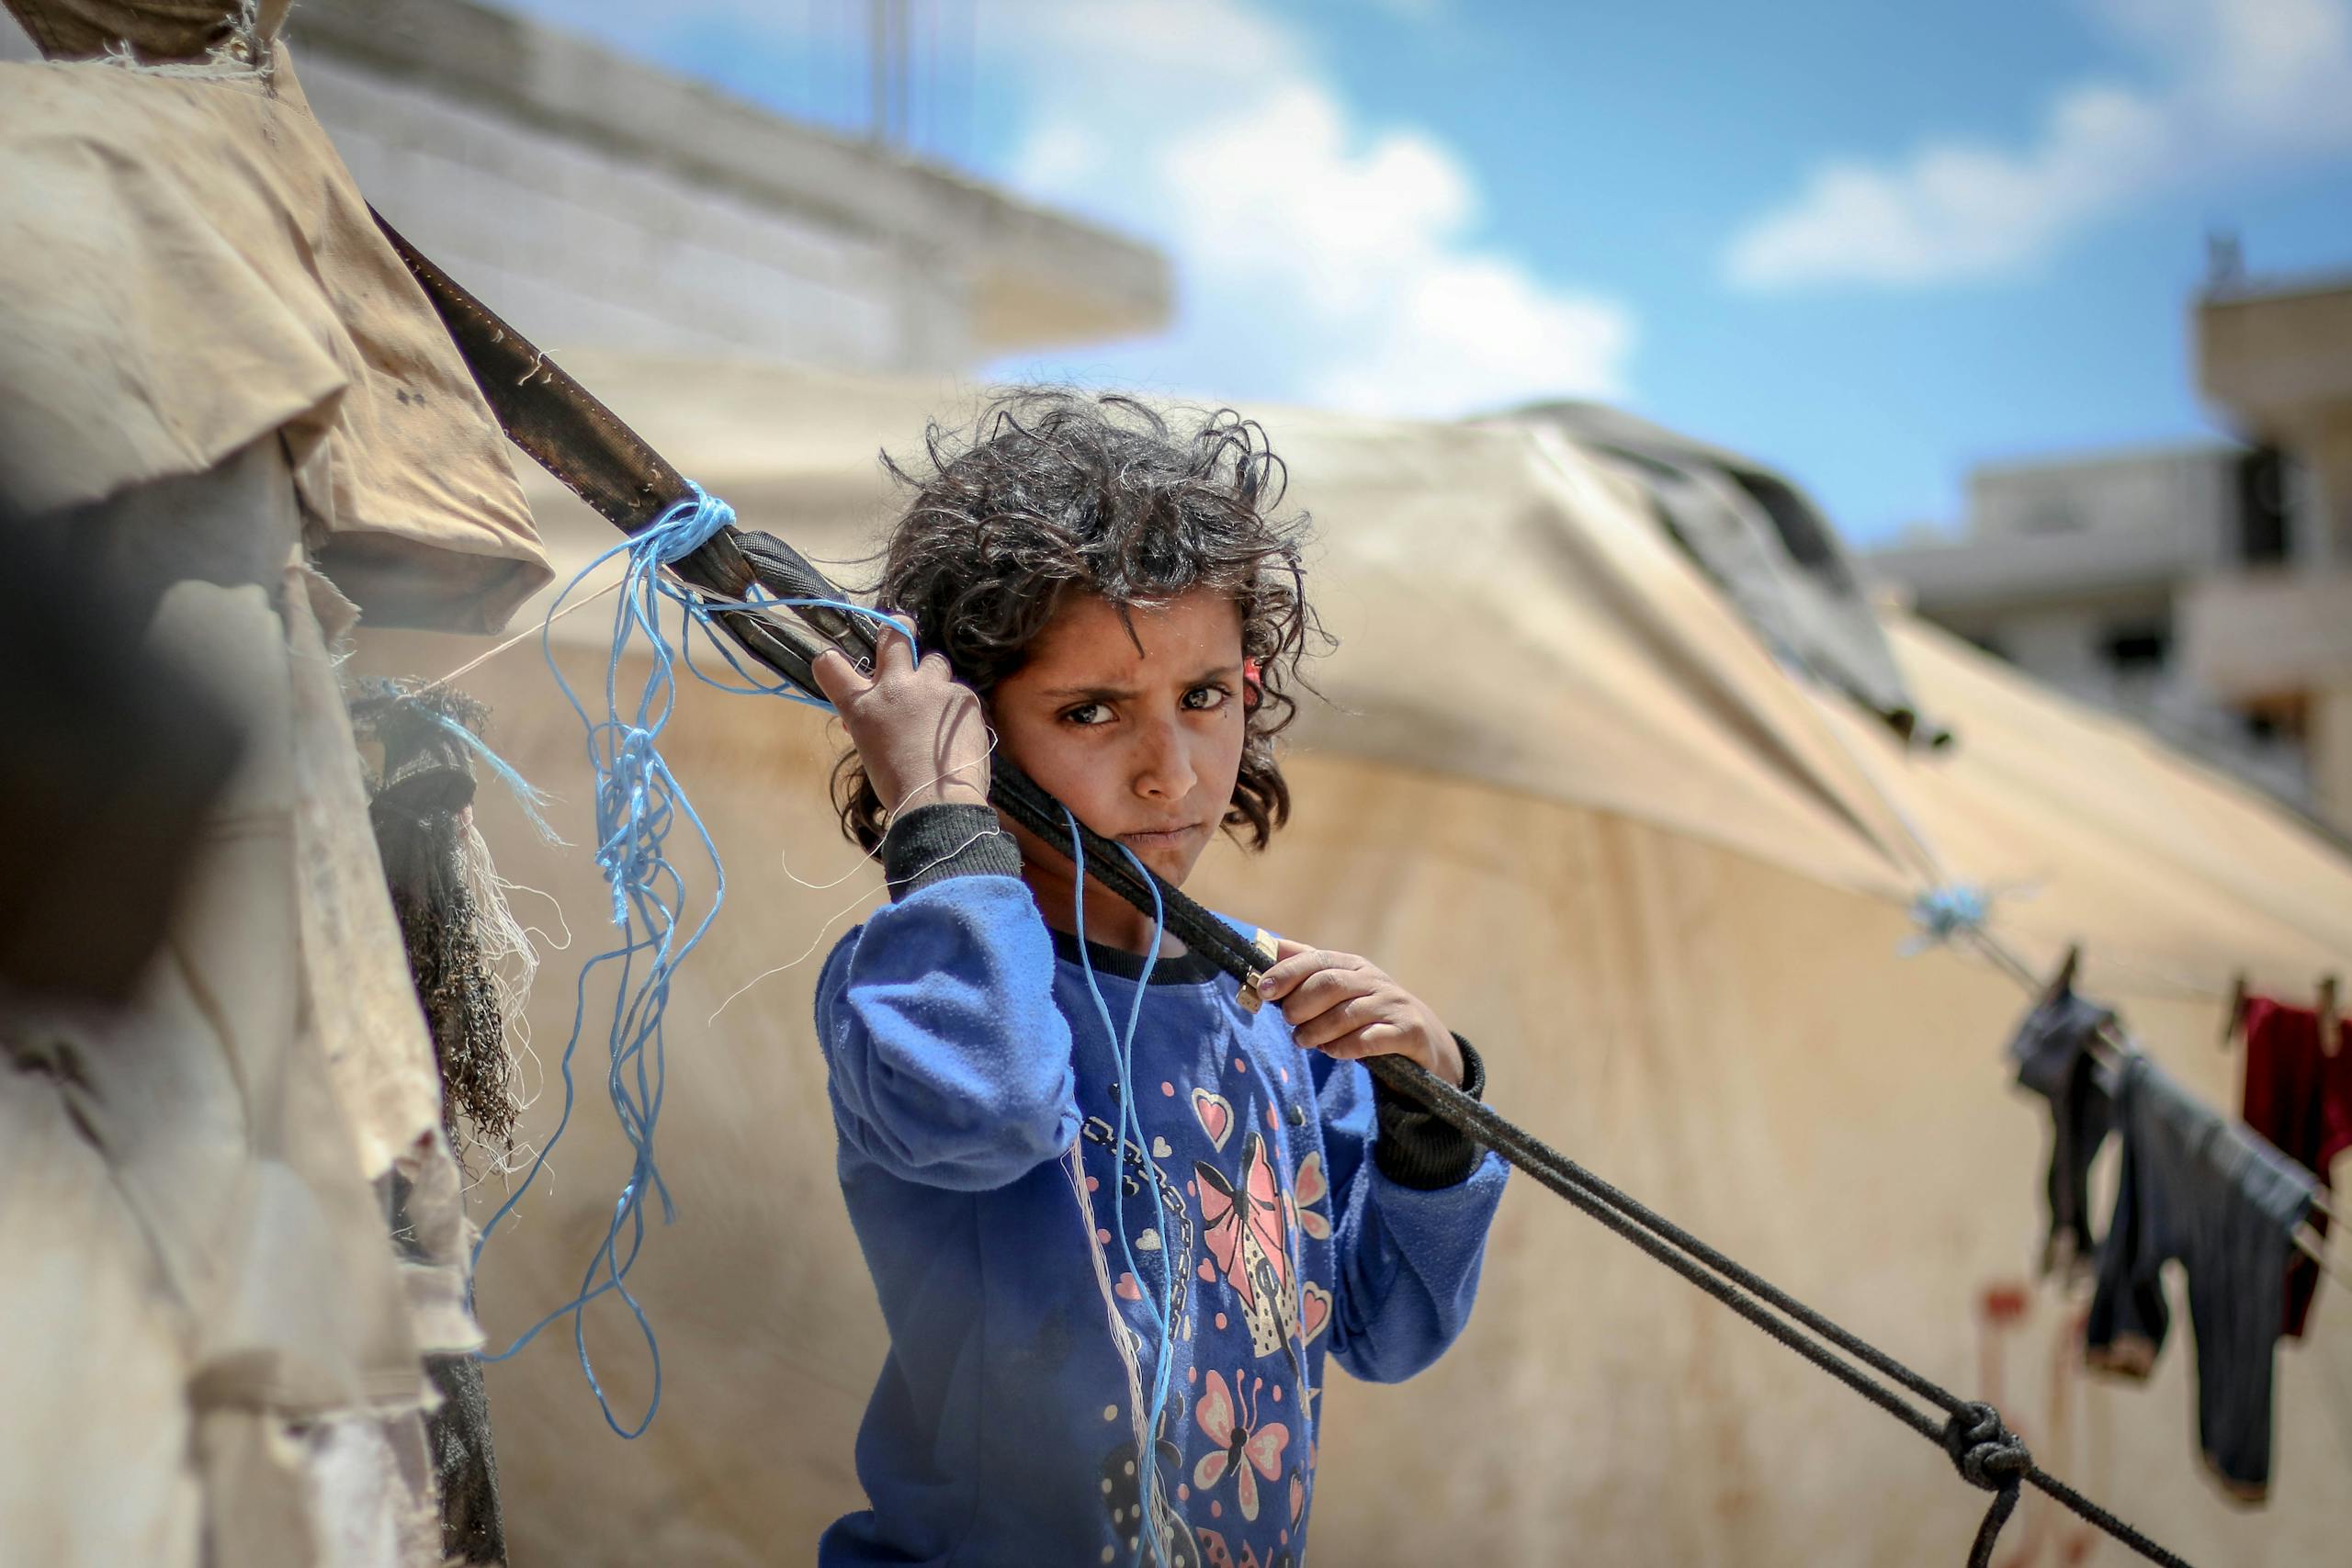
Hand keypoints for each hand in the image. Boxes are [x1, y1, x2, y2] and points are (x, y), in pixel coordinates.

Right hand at [811, 627, 991, 816]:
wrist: (938, 800)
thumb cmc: (898, 786)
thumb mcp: (870, 751)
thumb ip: (872, 722)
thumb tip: (874, 716)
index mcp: (862, 706)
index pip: (830, 666)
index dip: (831, 661)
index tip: (836, 664)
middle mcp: (894, 687)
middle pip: (894, 635)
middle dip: (898, 630)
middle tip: (902, 631)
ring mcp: (931, 687)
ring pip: (934, 662)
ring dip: (932, 679)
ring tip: (936, 707)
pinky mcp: (963, 696)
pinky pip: (957, 692)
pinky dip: (955, 708)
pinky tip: (956, 732)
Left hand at [1257, 939, 1462, 1085]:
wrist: (1423, 1039)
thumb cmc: (1369, 1012)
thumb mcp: (1341, 986)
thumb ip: (1305, 968)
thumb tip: (1264, 945)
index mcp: (1353, 965)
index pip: (1316, 960)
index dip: (1286, 973)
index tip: (1263, 989)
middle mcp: (1374, 980)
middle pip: (1329, 984)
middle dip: (1301, 1004)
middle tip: (1290, 1022)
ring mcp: (1393, 1005)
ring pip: (1346, 1014)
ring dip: (1317, 1030)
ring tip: (1304, 1041)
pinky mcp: (1408, 1032)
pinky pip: (1370, 1039)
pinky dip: (1345, 1047)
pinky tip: (1333, 1051)